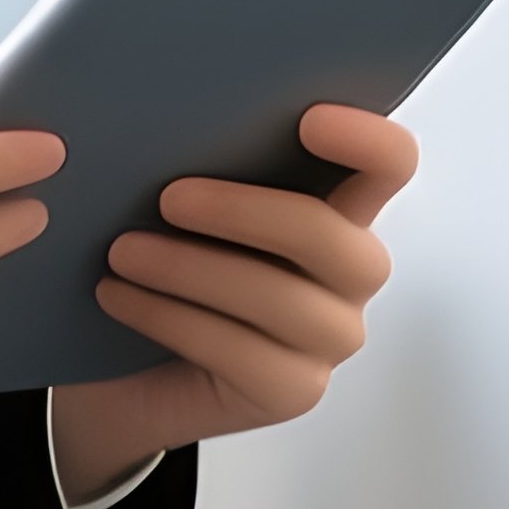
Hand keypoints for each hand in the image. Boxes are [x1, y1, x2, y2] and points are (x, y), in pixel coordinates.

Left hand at [50, 103, 417, 505]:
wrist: (127, 371)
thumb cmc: (166, 259)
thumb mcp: (186, 200)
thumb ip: (201, 155)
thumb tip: (155, 117)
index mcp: (340, 203)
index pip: (390, 164)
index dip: (366, 139)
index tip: (307, 118)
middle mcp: (351, 270)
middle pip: (332, 237)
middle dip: (247, 212)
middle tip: (167, 197)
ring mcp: (329, 336)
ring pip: (279, 298)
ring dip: (191, 270)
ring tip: (121, 251)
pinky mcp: (293, 391)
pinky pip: (239, 352)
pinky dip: (170, 317)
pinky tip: (118, 295)